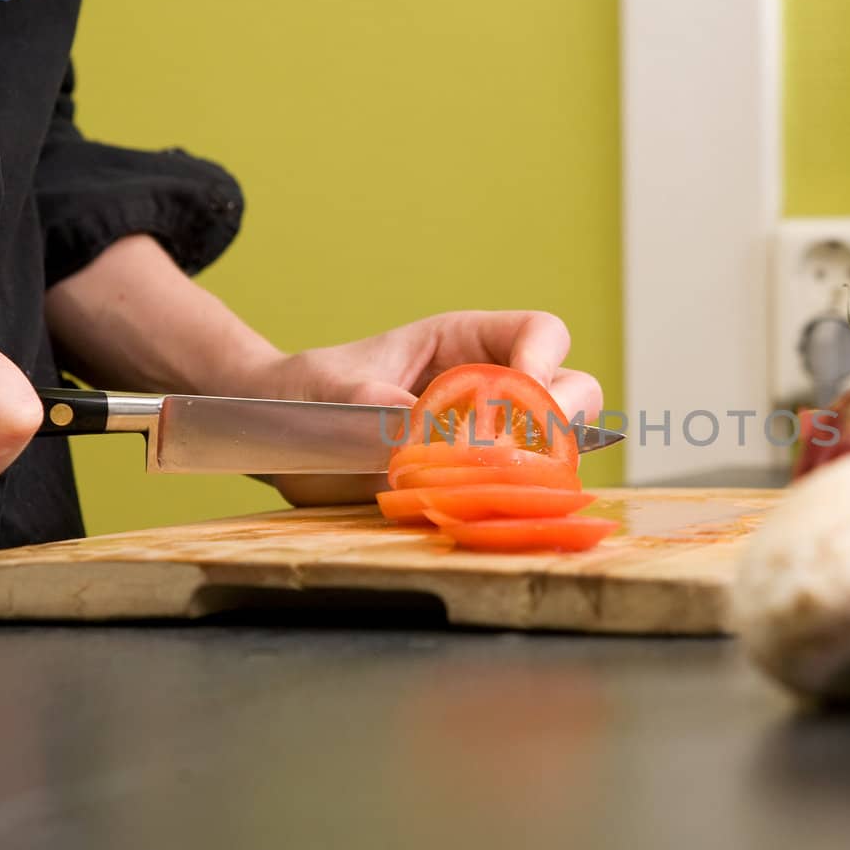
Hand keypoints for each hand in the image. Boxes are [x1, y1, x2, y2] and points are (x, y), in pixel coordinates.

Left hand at [248, 311, 603, 506]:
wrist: (277, 439)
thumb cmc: (305, 396)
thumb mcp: (332, 394)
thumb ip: (377, 409)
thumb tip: (419, 431)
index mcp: (464, 342)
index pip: (539, 334)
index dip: (544, 363)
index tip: (520, 398)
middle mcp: (492, 386)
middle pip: (572, 389)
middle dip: (560, 421)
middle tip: (516, 454)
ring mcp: (493, 437)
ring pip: (559, 446)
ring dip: (540, 469)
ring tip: (489, 489)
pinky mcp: (478, 483)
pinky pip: (523, 492)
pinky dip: (515, 504)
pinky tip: (478, 515)